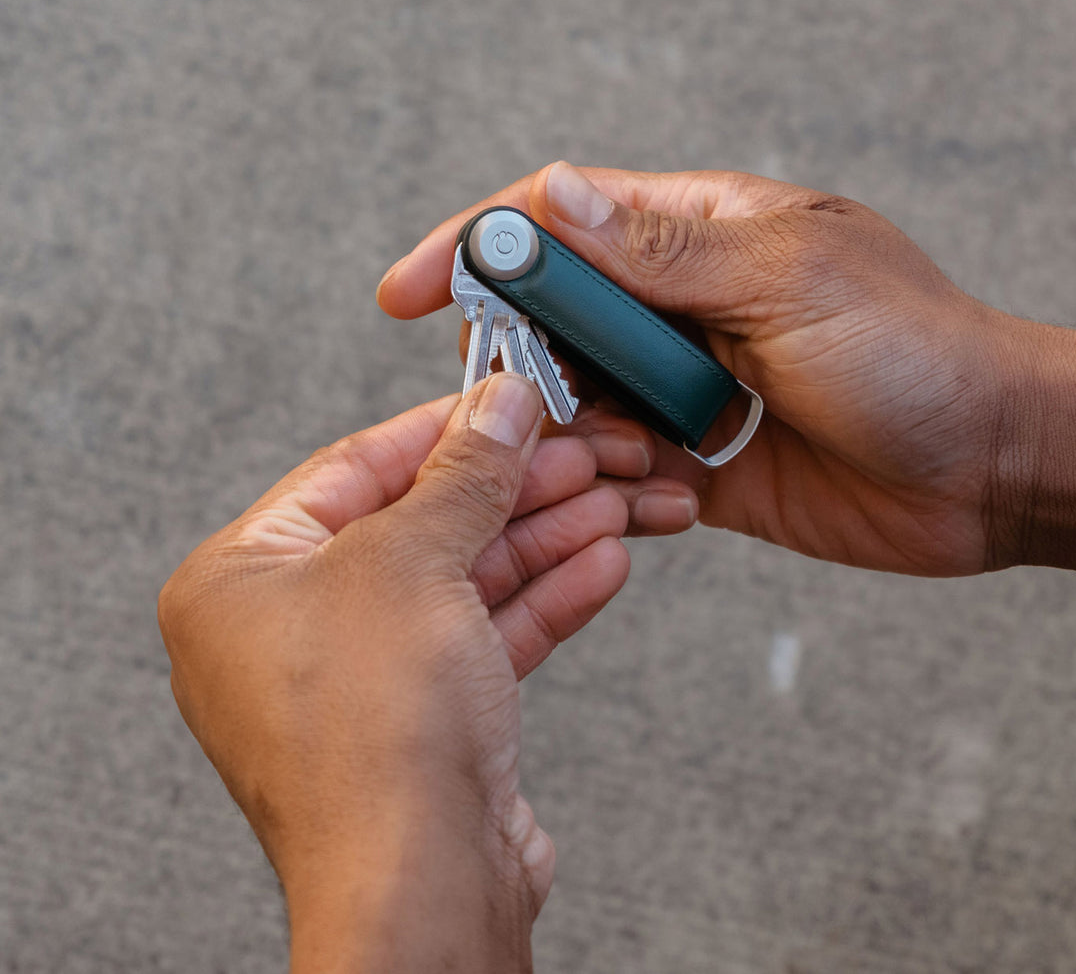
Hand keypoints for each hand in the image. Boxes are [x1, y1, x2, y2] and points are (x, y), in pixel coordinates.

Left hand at [159, 376, 629, 972]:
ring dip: (548, 536)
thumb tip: (500, 404)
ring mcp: (360, 679)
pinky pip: (486, 635)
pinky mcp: (422, 722)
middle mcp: (291, 629)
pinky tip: (603, 562)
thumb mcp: (412, 561)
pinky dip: (546, 596)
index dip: (447, 427)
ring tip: (619, 501)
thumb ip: (463, 474)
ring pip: (466, 578)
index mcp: (242, 579)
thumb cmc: (371, 741)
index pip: (356, 466)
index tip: (515, 399)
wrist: (420, 890)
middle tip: (589, 452)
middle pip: (424, 522)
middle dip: (519, 487)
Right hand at [378, 163, 1026, 578]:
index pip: (563, 219)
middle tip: (500, 405)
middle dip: (518, 358)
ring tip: (611, 457)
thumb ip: (664, 253)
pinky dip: (616, 487)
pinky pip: (628, 470)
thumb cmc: (911, 350)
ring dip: (572, 433)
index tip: (405, 292)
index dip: (478, 246)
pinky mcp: (705, 459)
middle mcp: (687, 302)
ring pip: (583, 400)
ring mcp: (693, 382)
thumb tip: (552, 199)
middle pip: (558, 314)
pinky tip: (647, 498)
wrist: (997, 464)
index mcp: (704, 232)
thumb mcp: (785, 280)